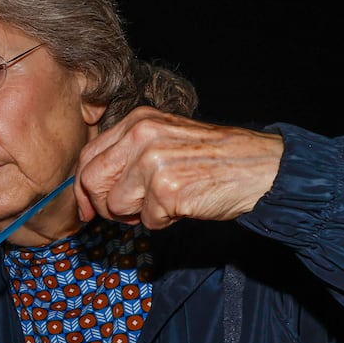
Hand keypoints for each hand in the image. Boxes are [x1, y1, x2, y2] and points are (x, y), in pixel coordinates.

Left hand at [74, 106, 283, 228]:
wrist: (260, 167)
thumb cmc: (211, 159)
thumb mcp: (165, 140)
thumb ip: (128, 154)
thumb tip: (90, 186)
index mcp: (137, 121)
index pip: (88, 156)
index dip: (83, 188)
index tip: (88, 207)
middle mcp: (141, 135)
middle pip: (91, 181)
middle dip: (103, 205)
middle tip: (126, 213)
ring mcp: (153, 161)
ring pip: (115, 205)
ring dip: (138, 214)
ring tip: (166, 202)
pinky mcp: (166, 189)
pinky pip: (146, 220)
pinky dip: (163, 221)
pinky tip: (184, 206)